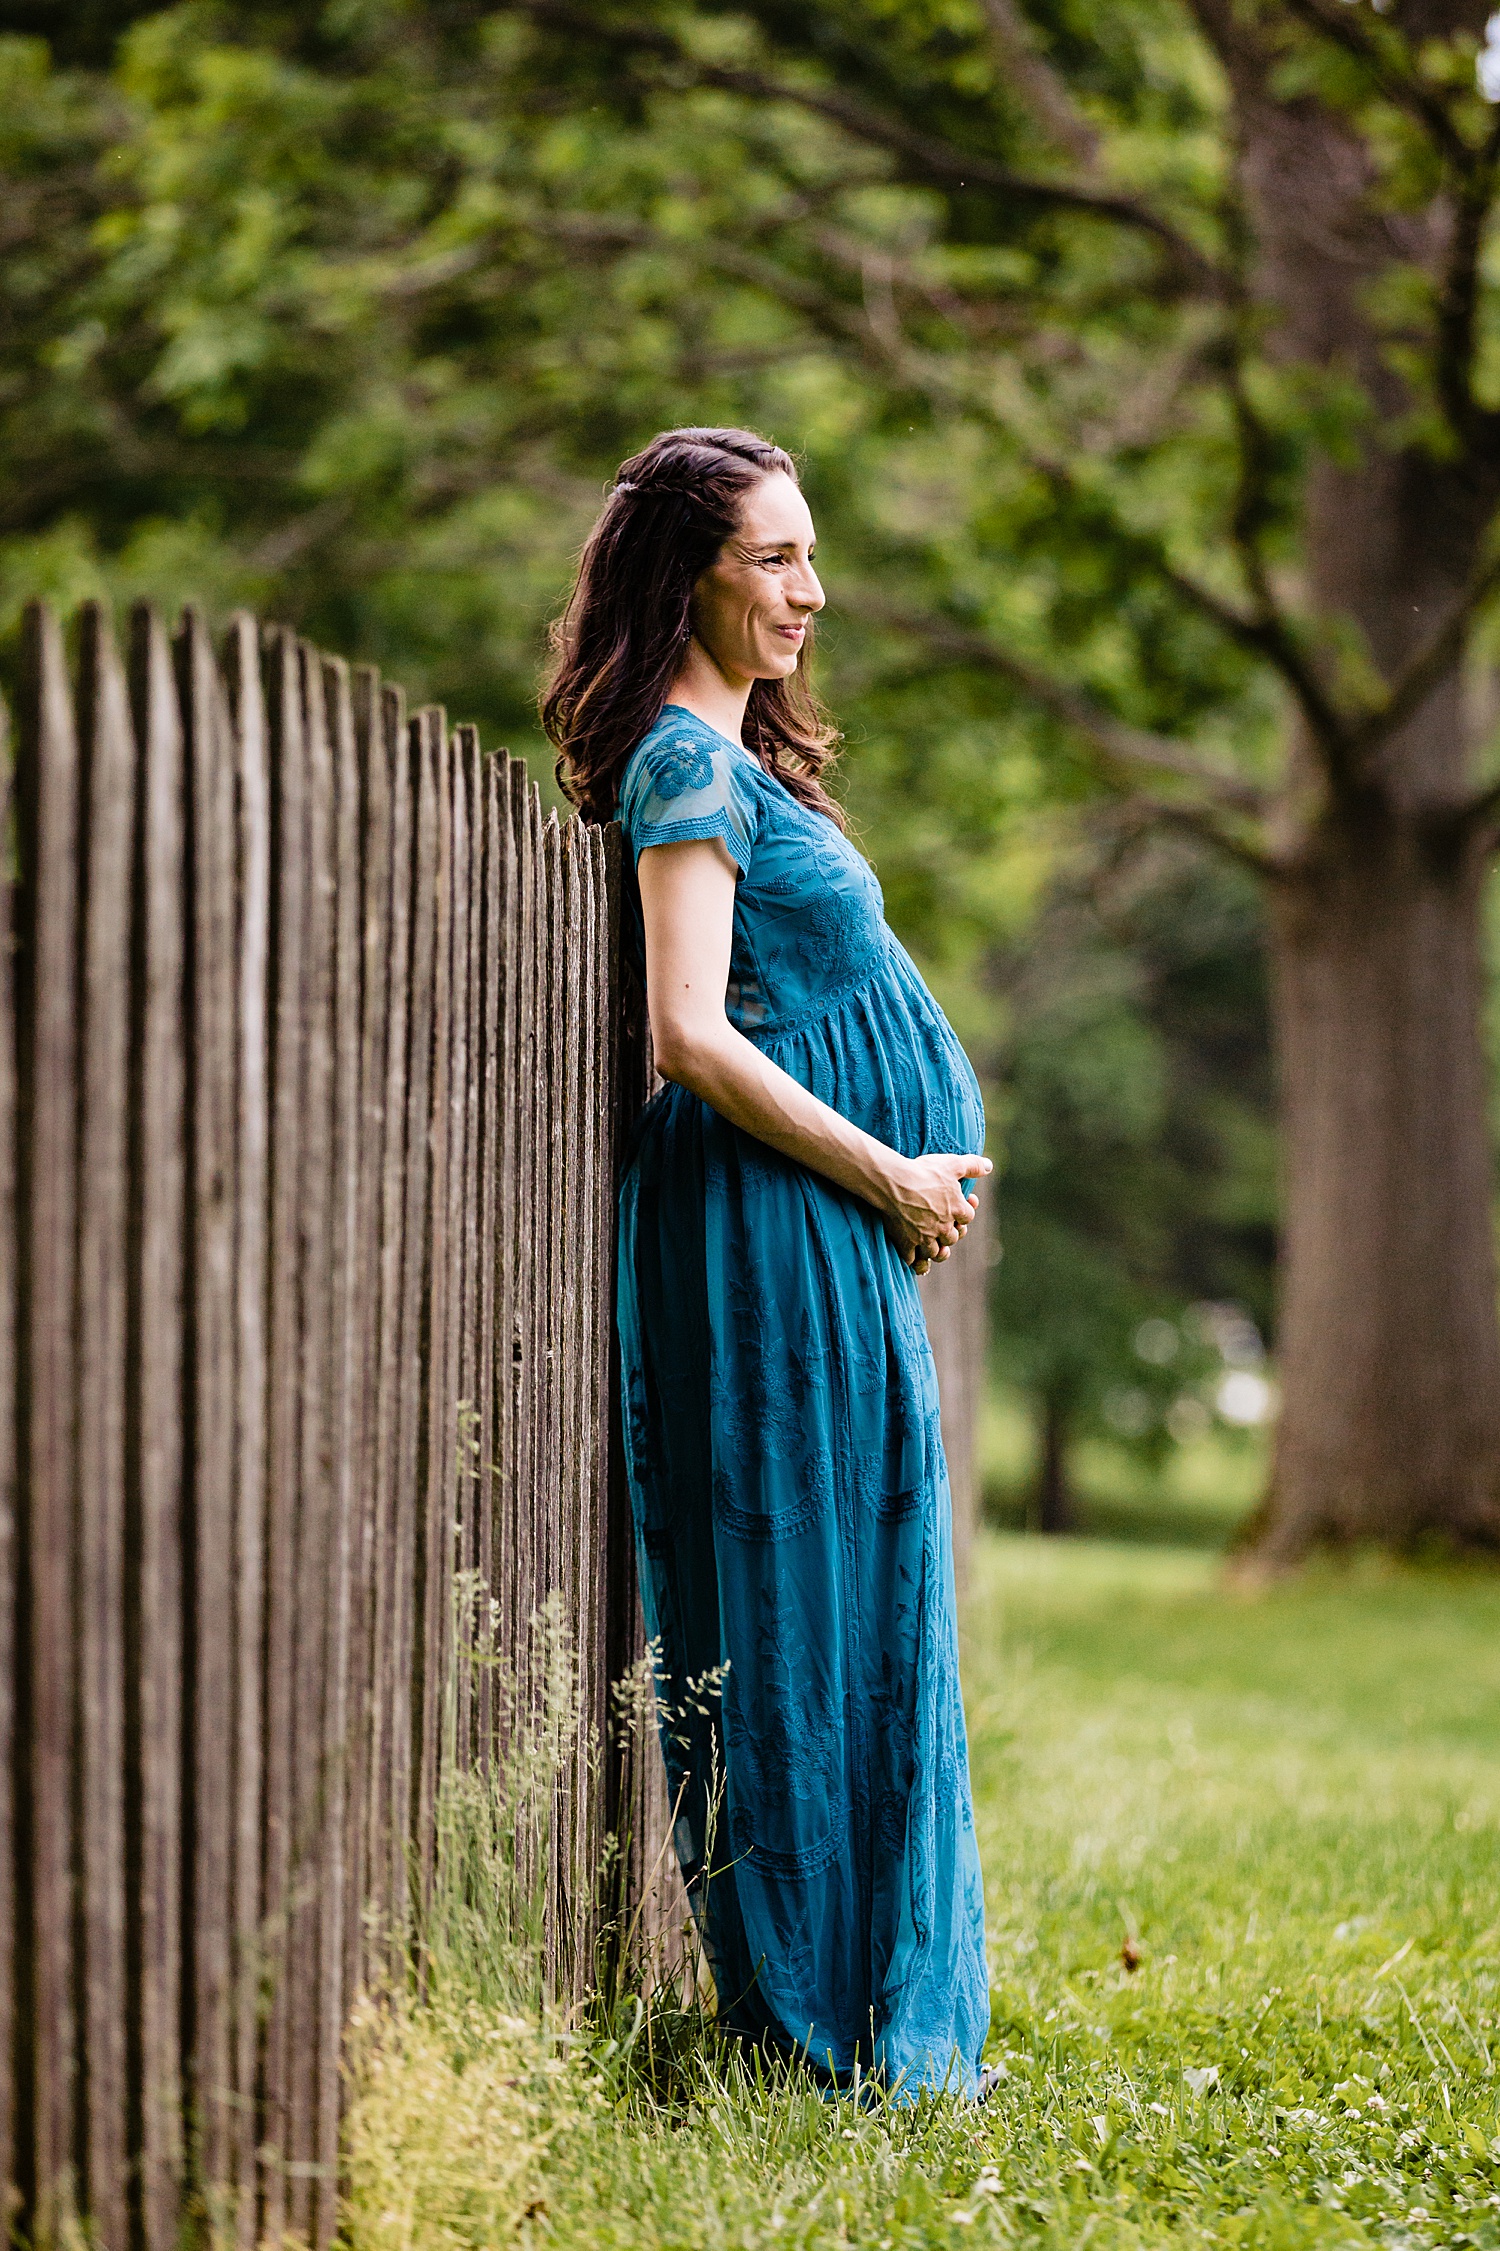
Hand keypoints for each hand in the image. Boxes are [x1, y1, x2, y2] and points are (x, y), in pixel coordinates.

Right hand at [882, 1153, 991, 1274]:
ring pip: (935, 1253)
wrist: (894, 1183)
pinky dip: (914, 1261)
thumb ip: (972, 1165)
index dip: (964, 1212)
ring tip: (934, 1247)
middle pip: (952, 1238)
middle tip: (944, 1227)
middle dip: (950, 1234)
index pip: (967, 1217)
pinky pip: (912, 1260)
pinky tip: (914, 1258)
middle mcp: (943, 1227)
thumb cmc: (923, 1172)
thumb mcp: (952, 1163)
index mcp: (957, 1210)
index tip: (958, 1205)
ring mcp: (924, 1237)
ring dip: (936, 1251)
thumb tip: (989, 1166)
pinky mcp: (906, 1243)